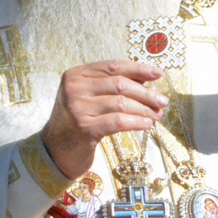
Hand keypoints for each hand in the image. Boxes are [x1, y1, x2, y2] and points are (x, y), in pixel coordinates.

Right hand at [41, 60, 167, 180]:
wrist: (54, 150)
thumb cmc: (77, 122)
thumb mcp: (88, 97)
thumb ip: (111, 86)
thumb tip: (147, 81)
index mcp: (76, 75)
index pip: (113, 66)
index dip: (138, 69)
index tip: (158, 73)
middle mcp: (74, 88)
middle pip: (120, 84)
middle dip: (146, 93)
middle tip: (162, 101)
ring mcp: (78, 108)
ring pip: (122, 103)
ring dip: (145, 109)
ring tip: (157, 115)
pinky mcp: (84, 128)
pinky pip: (119, 121)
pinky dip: (137, 122)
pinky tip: (147, 124)